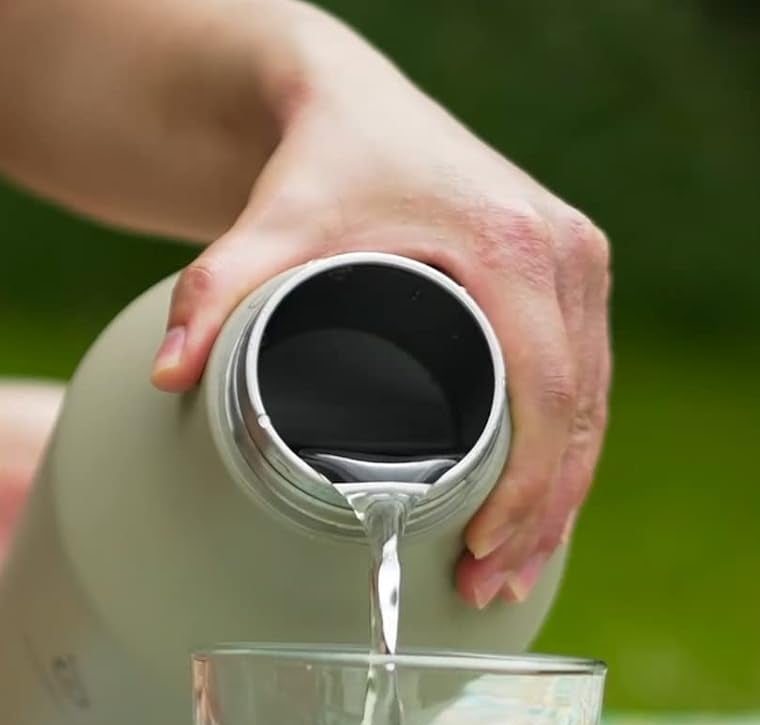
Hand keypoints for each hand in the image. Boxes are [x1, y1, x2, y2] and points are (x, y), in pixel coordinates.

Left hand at [149, 16, 610, 608]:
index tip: (482, 555)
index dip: (524, 488)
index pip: (546, 395)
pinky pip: (585, 379)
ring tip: (510, 576)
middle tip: (489, 590)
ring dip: (559, 496)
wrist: (349, 98)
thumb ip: (212, 294)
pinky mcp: (568, 273)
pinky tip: (539, 512)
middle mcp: (564, 251)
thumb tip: (167, 376)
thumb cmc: (317, 162)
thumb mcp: (266, 225)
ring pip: (591, 403)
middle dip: (539, 514)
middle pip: (579, 412)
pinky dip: (565, 450)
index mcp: (512, 247)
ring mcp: (576, 262)